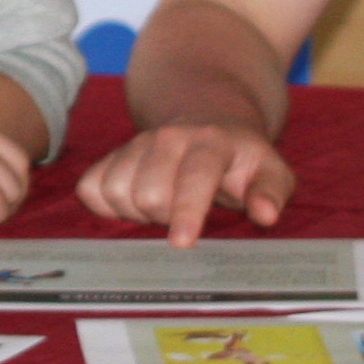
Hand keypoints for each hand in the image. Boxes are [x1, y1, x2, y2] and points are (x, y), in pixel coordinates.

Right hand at [74, 123, 295, 247]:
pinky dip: (108, 206)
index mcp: (210, 141)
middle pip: (148, 194)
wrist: (208, 121)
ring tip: (164, 206)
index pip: (195, 175)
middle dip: (165, 217)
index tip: (182, 242)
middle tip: (185, 215)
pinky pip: (90, 189)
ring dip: (138, 213)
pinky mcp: (111, 155)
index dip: (186, 209)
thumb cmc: (240, 159)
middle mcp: (168, 137)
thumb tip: (266, 215)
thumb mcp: (270, 172)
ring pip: (116, 192)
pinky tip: (135, 204)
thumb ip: (272, 192)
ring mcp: (135, 144)